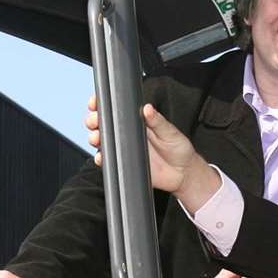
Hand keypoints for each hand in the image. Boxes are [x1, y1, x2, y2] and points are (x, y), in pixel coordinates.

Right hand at [84, 97, 219, 207]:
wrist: (183, 174)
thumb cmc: (179, 150)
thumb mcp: (170, 133)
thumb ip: (158, 121)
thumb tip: (147, 108)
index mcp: (138, 122)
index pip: (117, 110)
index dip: (103, 105)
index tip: (96, 103)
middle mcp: (128, 134)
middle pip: (104, 124)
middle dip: (94, 120)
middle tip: (94, 121)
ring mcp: (124, 149)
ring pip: (102, 141)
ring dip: (95, 138)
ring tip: (97, 138)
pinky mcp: (124, 164)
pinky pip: (108, 161)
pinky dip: (102, 159)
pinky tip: (102, 156)